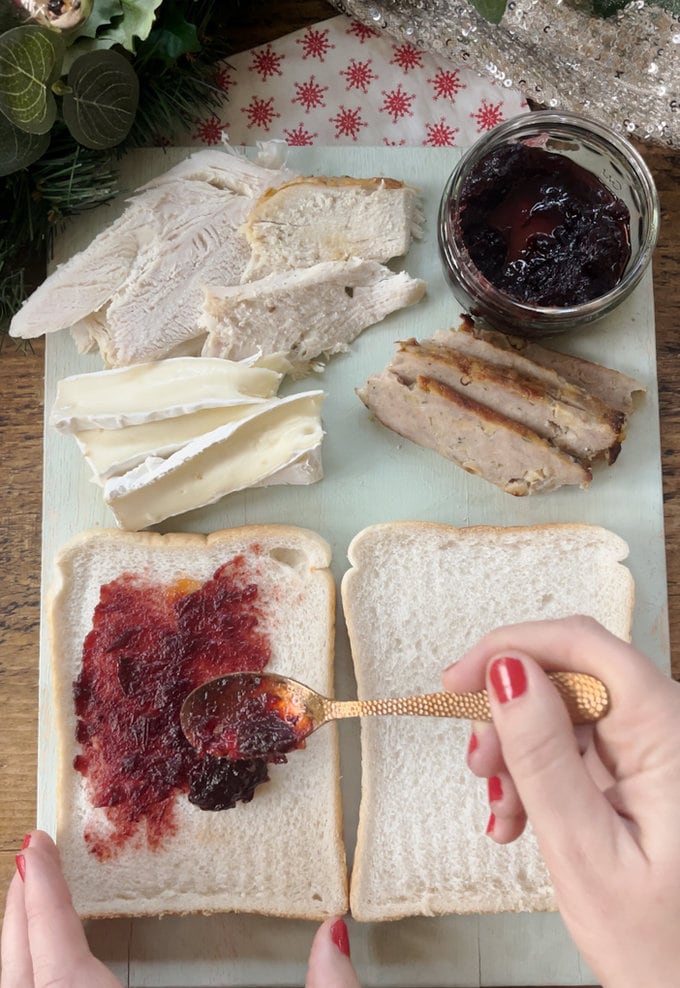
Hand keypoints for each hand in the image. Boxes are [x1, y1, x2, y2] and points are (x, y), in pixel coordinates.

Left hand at [1, 830, 361, 987]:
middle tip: (27, 862)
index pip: (59, 964)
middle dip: (17, 916)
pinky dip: (30, 981)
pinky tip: (47, 970)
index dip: (41, 900)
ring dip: (16, 951)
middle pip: (21, 981)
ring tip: (27, 905)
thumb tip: (334, 931)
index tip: (34, 844)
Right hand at [442, 615, 679, 987]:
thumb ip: (544, 756)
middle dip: (509, 711)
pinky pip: (573, 748)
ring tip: (500, 809)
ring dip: (517, 751)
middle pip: (570, 676)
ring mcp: (651, 749)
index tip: (458, 681)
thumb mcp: (585, 851)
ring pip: (563, 711)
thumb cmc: (660, 945)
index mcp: (668, 733)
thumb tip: (505, 671)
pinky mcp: (636, 772)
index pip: (585, 644)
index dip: (514, 646)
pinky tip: (516, 817)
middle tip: (477, 765)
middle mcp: (665, 727)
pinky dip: (534, 774)